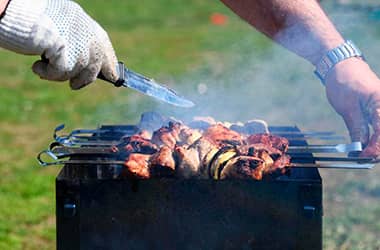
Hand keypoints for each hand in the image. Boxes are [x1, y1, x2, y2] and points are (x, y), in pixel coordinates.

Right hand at [0, 0, 117, 88]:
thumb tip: (87, 65)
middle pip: (96, 65)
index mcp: (87, 24)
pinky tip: (36, 65)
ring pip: (78, 72)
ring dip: (59, 74)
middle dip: (85, 79)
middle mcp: (87, 34)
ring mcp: (78, 44)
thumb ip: (77, 40)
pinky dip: (46, 73)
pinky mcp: (65, 54)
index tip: (113, 77)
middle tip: (74, 85)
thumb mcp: (63, 26)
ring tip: (44, 66)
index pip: (105, 48)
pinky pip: (60, 74)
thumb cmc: (34, 16)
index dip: (109, 65)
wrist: (17, 9)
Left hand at [325, 58, 379, 156]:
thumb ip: (357, 128)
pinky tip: (365, 145)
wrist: (342, 65)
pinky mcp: (378, 109)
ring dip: (376, 144)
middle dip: (377, 149)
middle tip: (362, 159)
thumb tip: (360, 148)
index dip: (375, 149)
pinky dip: (374, 136)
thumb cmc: (344, 82)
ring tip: (362, 154)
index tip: (362, 157)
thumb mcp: (347, 108)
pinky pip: (379, 126)